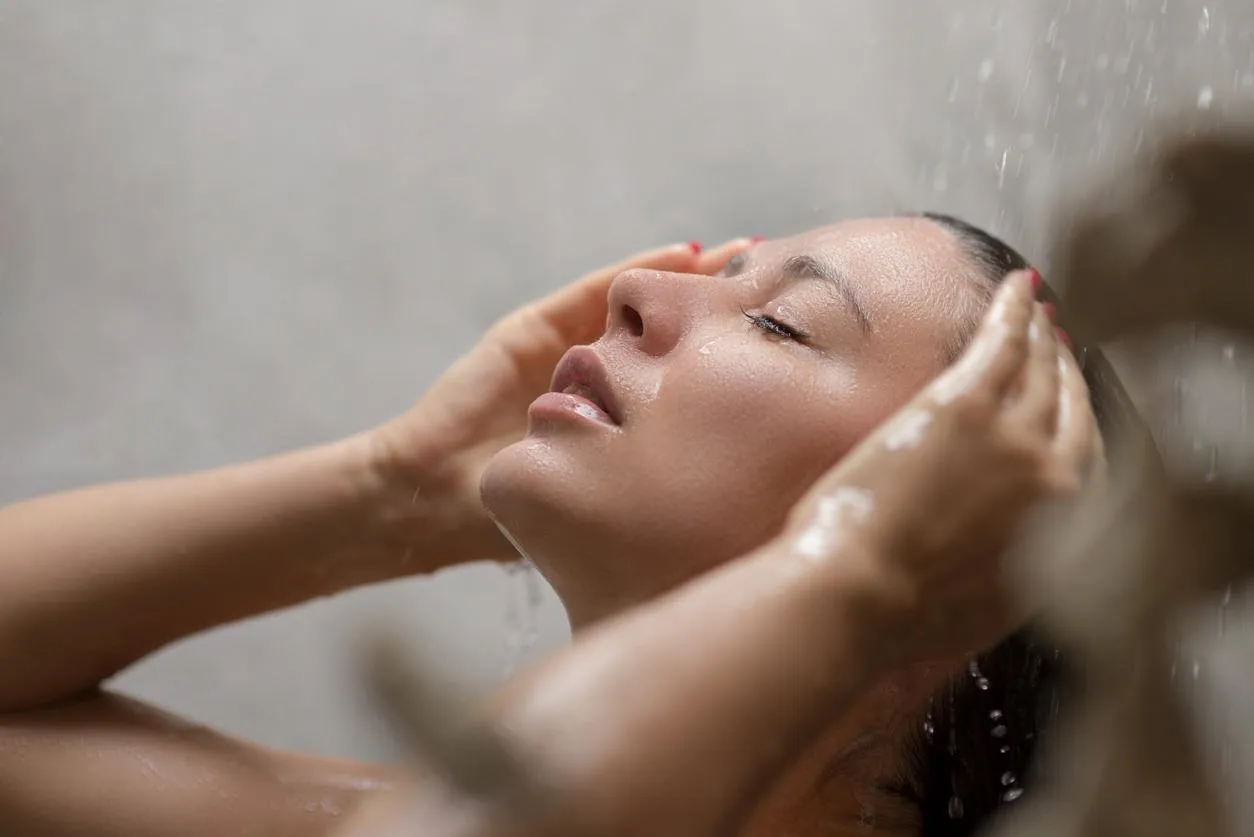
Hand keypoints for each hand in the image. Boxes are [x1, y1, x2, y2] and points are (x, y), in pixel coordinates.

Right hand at [370, 239, 755, 566]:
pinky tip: (690, 253)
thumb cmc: (511, 517)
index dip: (734, 360)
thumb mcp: (605, 505)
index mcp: (619, 419)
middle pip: (673, 334)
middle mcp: (600, 377)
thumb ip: (652, 498)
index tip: (798, 346)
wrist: (432, 498)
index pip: (687, 381)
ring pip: (642, 304)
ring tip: (752, 254)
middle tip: (790, 285)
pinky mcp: (533, 327)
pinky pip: (594, 291)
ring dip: (696, 279)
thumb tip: (741, 518)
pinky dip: (642, 268)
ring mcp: (567, 346)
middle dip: (726, 310)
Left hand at [780, 270, 1100, 665]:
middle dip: (1065, 369)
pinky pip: (1003, 344)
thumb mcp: (989, 606)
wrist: (863, 599)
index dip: (1077, 422)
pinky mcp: (967, 407)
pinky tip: (1017, 290)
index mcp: (1066, 536)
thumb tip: (1014, 547)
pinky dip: (1014, 313)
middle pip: (1072, 408)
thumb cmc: (903, 615)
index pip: (1088, 461)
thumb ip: (1020, 566)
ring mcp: (1017, 440)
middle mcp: (1060, 482)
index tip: (1068, 401)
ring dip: (1041, 335)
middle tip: (1055, 340)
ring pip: (1042, 370)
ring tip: (1034, 309)